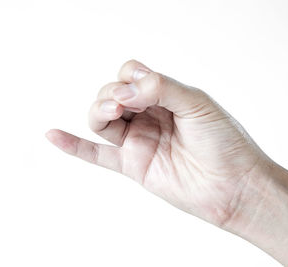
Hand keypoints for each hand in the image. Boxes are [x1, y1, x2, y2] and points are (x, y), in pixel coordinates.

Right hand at [46, 59, 265, 226]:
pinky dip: (73, 145)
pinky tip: (53, 135)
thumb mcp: (198, 104)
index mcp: (165, 96)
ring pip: (102, 119)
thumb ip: (162, 87)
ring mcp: (138, 140)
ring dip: (98, 108)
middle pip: (112, 94)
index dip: (129, 77)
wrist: (235, 187)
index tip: (143, 89)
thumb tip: (127, 86)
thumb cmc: (225, 143)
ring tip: (112, 110)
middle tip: (127, 101)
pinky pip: (97, 154)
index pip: (132, 74)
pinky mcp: (133, 165)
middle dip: (113, 92)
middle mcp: (148, 116)